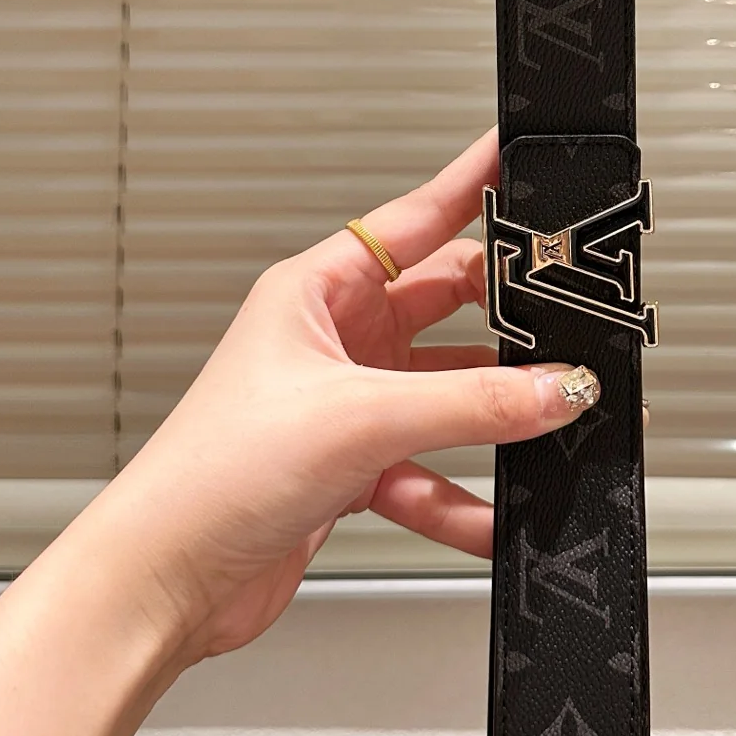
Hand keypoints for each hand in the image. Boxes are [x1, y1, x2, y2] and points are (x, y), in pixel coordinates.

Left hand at [80, 128, 597, 664]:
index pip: (416, 217)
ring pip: (448, 395)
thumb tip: (556, 386)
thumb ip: (472, 402)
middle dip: (507, 322)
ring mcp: (346, 405)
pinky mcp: (353, 469)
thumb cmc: (212, 473)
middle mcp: (333, 340)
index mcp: (316, 291)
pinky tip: (496, 515)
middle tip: (572, 320)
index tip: (521, 157)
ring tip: (549, 427)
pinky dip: (464, 495)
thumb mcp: (362, 419)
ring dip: (493, 419)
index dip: (472, 185)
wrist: (163, 579)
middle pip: (446, 307)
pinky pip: (432, 468)